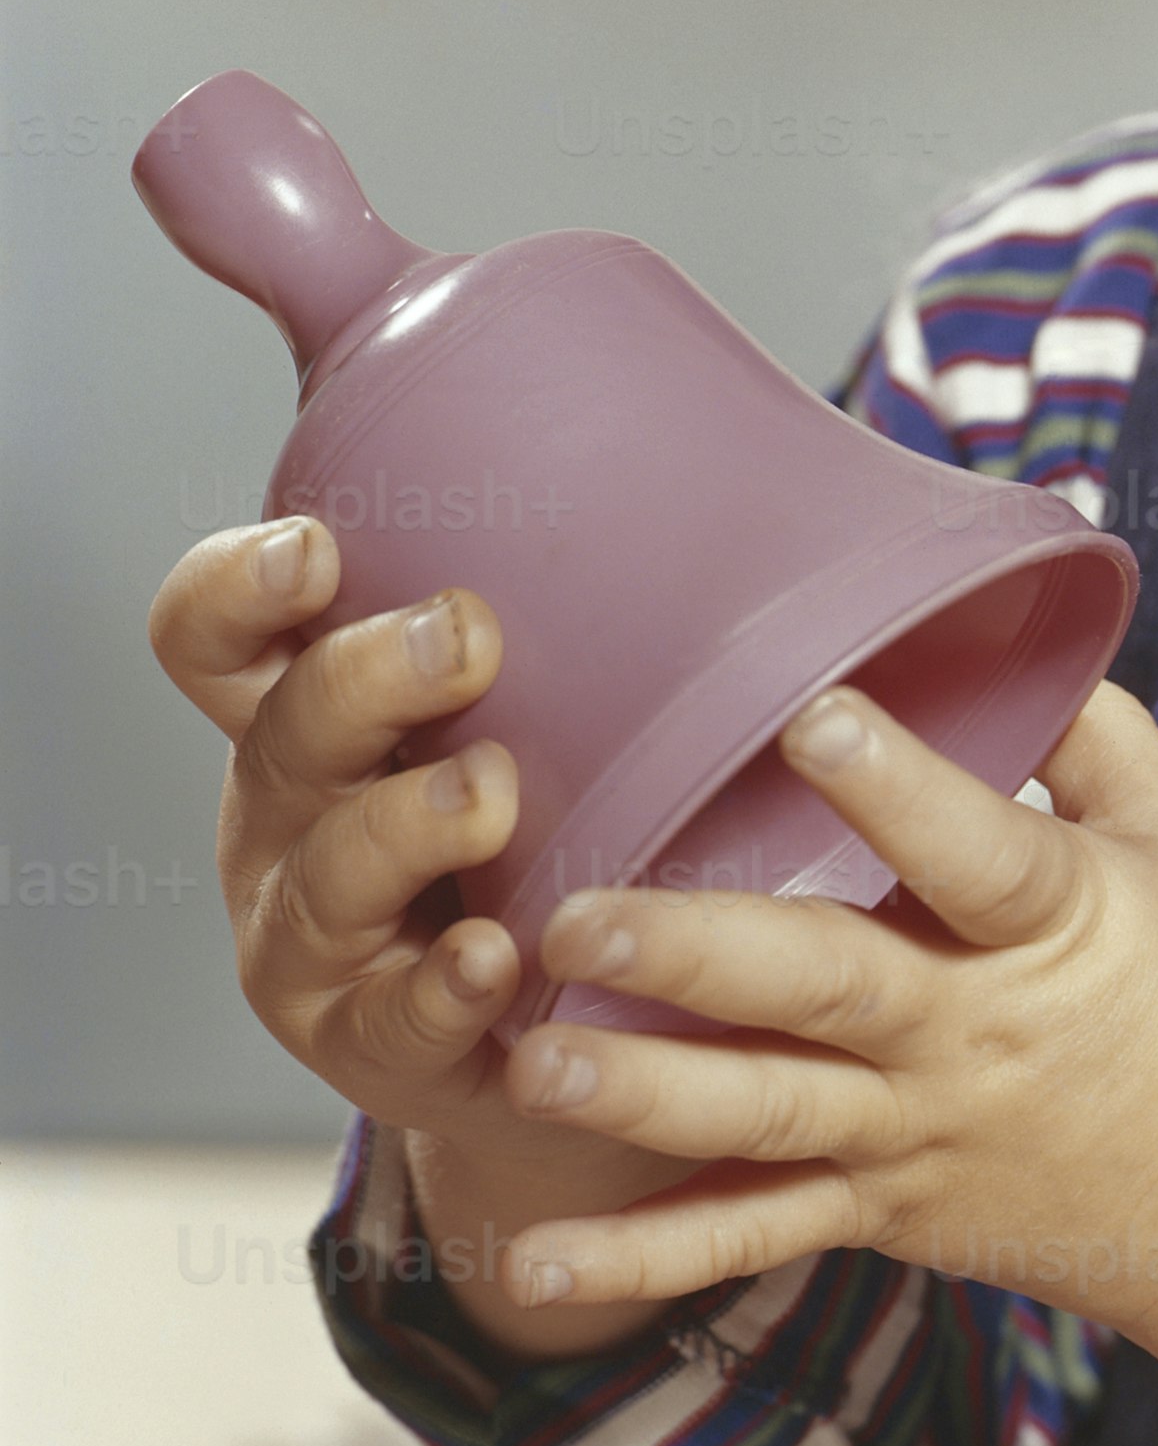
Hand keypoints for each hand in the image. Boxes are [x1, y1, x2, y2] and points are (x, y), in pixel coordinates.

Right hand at [149, 519, 710, 1357]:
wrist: (568, 1031)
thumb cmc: (546, 811)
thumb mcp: (523, 689)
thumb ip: (546, 562)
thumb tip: (650, 392)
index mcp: (312, 711)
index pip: (218, 636)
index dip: (241, 587)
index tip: (320, 545)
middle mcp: (292, 819)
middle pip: (285, 735)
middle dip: (365, 678)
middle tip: (467, 636)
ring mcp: (324, 944)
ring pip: (329, 877)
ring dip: (404, 826)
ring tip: (489, 794)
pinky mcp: (386, 1053)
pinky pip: (395, 1022)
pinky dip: (441, 989)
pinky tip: (495, 959)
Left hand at [499, 677, 1157, 1445]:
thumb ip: (1086, 729)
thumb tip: (1000, 609)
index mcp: (1059, 924)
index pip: (975, 852)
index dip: (899, 787)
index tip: (814, 715)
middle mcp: (974, 1035)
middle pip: (828, 990)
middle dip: (697, 951)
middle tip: (576, 912)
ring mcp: (919, 1135)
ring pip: (766, 1118)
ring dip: (643, 1093)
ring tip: (529, 1061)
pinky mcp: (884, 1212)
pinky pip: (752, 1238)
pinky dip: (642, 1259)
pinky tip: (528, 1265)